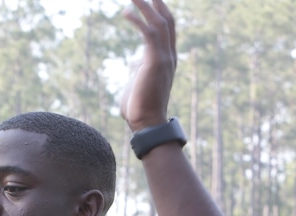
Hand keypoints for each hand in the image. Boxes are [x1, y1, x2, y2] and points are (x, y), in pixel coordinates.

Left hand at [119, 0, 177, 130]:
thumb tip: (134, 62)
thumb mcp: (140, 81)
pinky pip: (148, 34)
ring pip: (159, 24)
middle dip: (157, 4)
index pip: (168, 30)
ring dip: (146, 7)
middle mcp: (169, 56)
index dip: (161, 13)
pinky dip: (138, 21)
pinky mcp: (154, 62)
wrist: (146, 123)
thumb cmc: (139, 107)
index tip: (153, 0)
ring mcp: (164, 58)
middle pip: (167, 21)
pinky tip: (126, 13)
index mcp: (167, 59)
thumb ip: (139, 68)